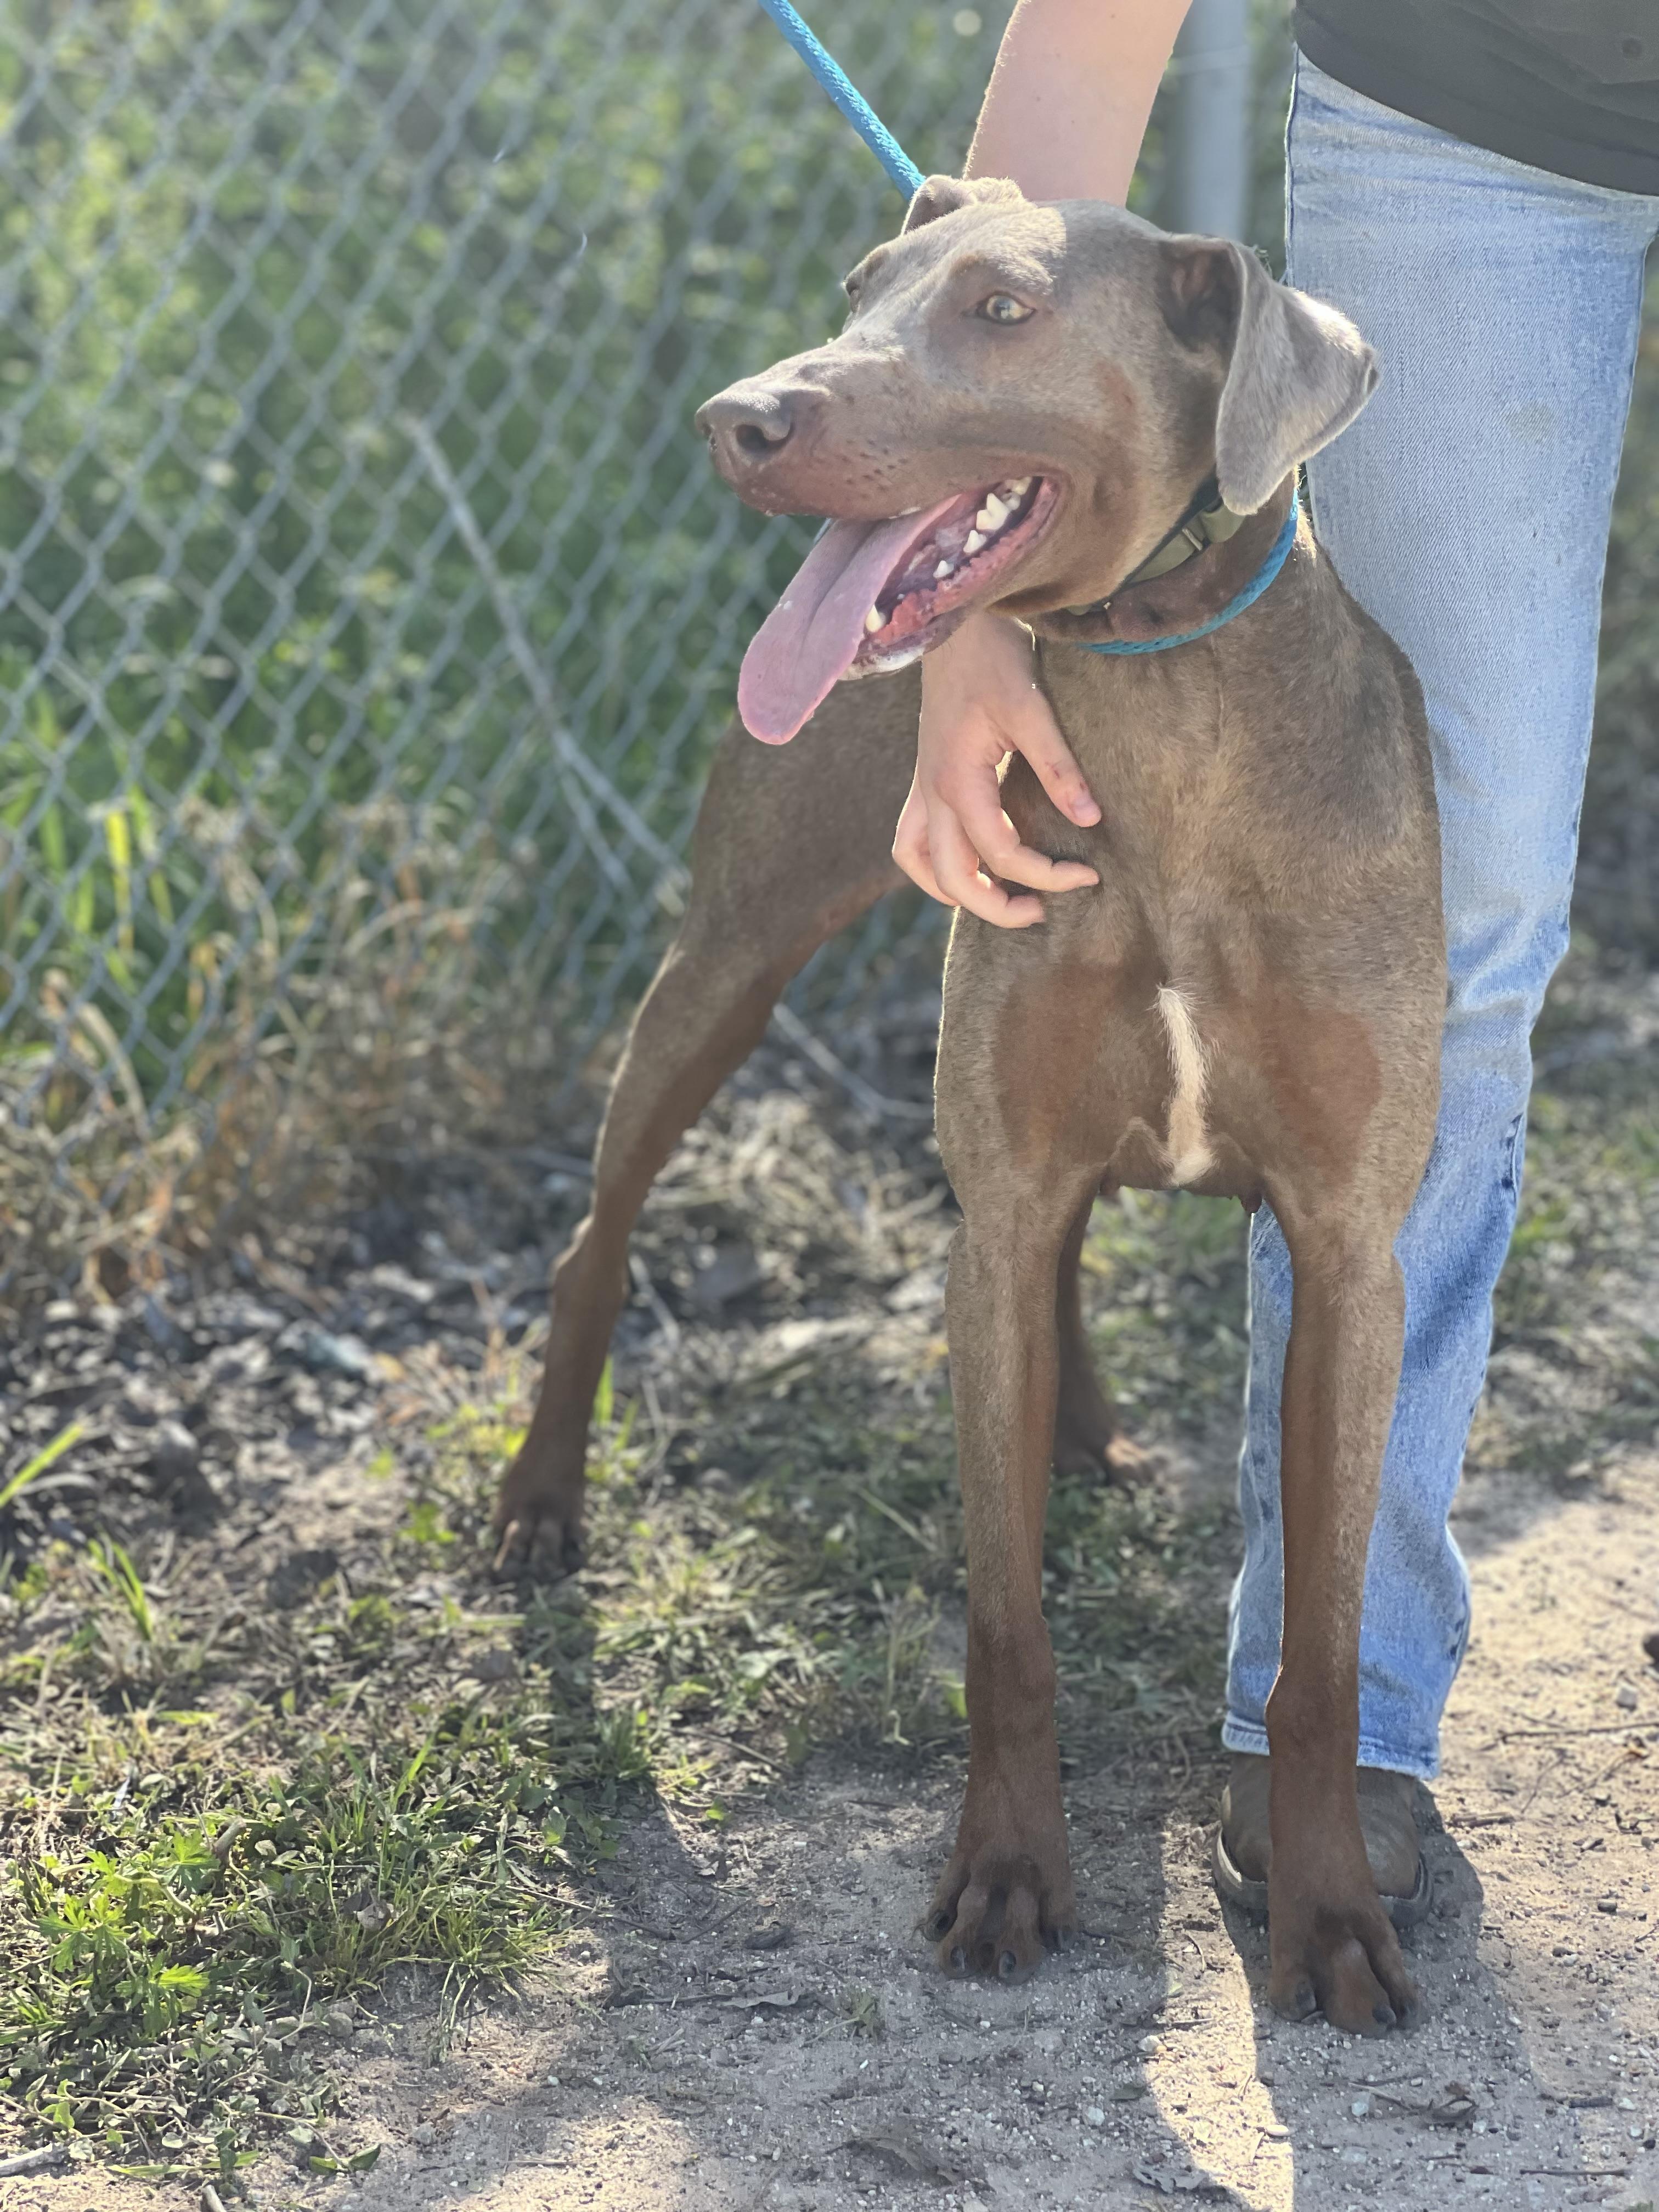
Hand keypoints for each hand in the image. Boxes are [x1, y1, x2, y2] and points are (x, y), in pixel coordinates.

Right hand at [894, 612, 1100, 927]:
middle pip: (952, 878)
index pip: (1001, 852)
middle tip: (1045, 911)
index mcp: (957, 779)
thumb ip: (1059, 767)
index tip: (1090, 875)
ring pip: (920, 866)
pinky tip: (972, 865)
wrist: (953, 620)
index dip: (1046, 875)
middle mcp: (930, 792)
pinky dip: (937, 866)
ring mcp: (921, 787)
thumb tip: (1091, 820)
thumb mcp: (1032, 708)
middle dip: (997, 907)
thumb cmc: (992, 657)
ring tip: (1003, 899)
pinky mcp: (924, 778)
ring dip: (957, 892)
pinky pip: (914, 842)